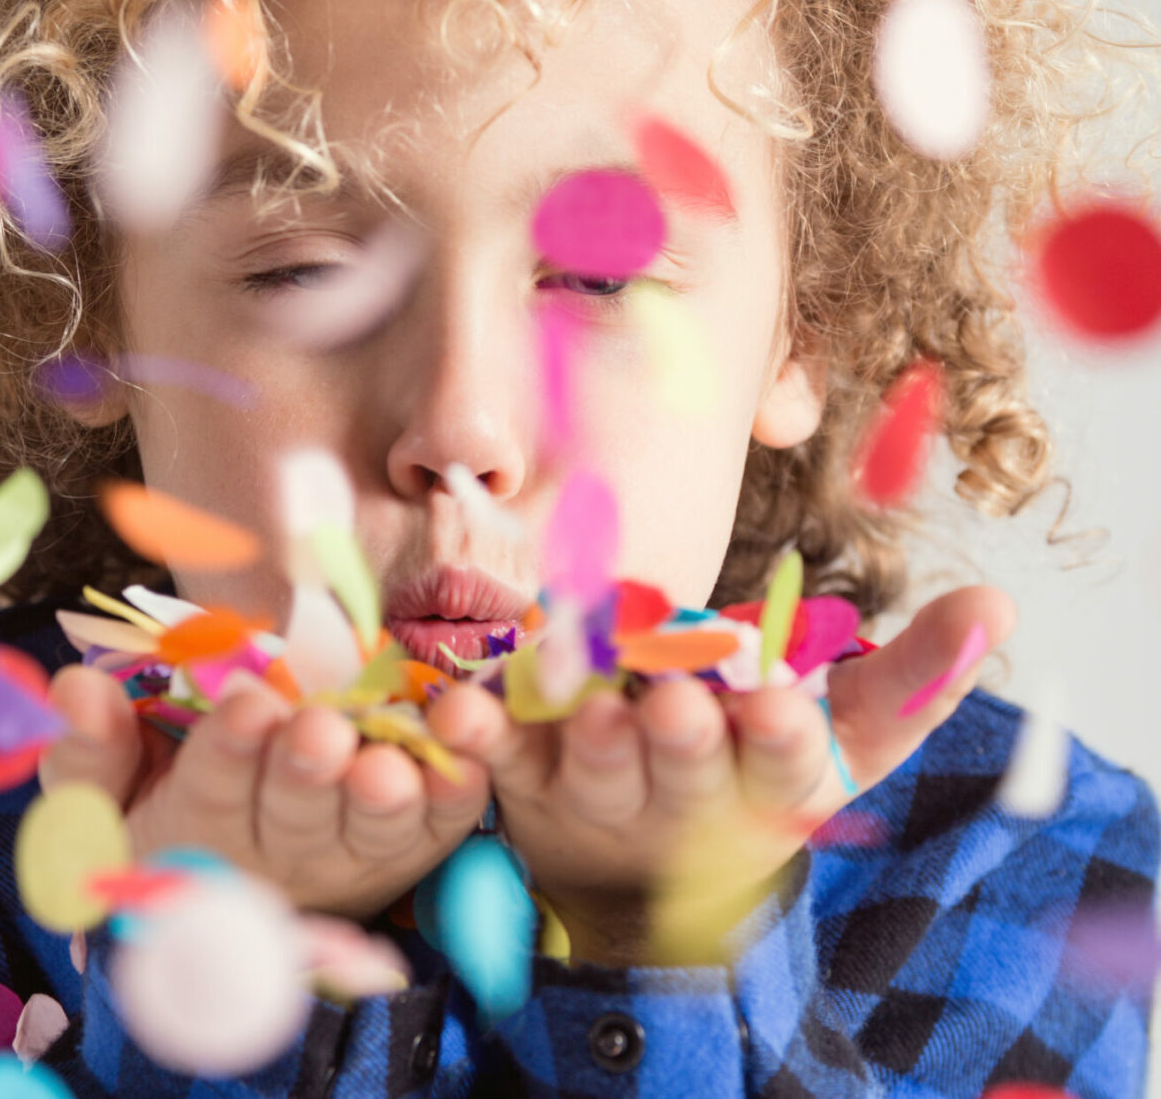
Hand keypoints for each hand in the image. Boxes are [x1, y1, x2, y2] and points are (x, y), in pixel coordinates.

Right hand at [38, 668, 490, 921]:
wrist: (242, 884)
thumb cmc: (165, 814)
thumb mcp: (106, 792)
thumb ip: (92, 745)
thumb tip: (73, 684)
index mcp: (202, 826)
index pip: (213, 789)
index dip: (230, 750)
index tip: (247, 703)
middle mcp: (282, 849)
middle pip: (295, 813)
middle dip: (306, 771)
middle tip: (318, 730)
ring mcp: (352, 850)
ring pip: (371, 829)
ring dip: (384, 795)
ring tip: (387, 766)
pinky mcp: (412, 842)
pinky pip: (441, 822)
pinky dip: (457, 788)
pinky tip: (467, 744)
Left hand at [427, 584, 1016, 964]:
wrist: (649, 851)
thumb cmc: (753, 764)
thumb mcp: (844, 731)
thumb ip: (912, 675)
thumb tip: (996, 604)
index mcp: (764, 780)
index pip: (784, 763)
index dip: (780, 738)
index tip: (779, 705)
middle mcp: (681, 791)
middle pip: (684, 768)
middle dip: (683, 739)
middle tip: (675, 701)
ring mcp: (599, 790)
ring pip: (595, 771)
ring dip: (590, 743)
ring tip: (587, 710)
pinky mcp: (528, 779)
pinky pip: (500, 762)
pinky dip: (481, 739)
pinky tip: (460, 708)